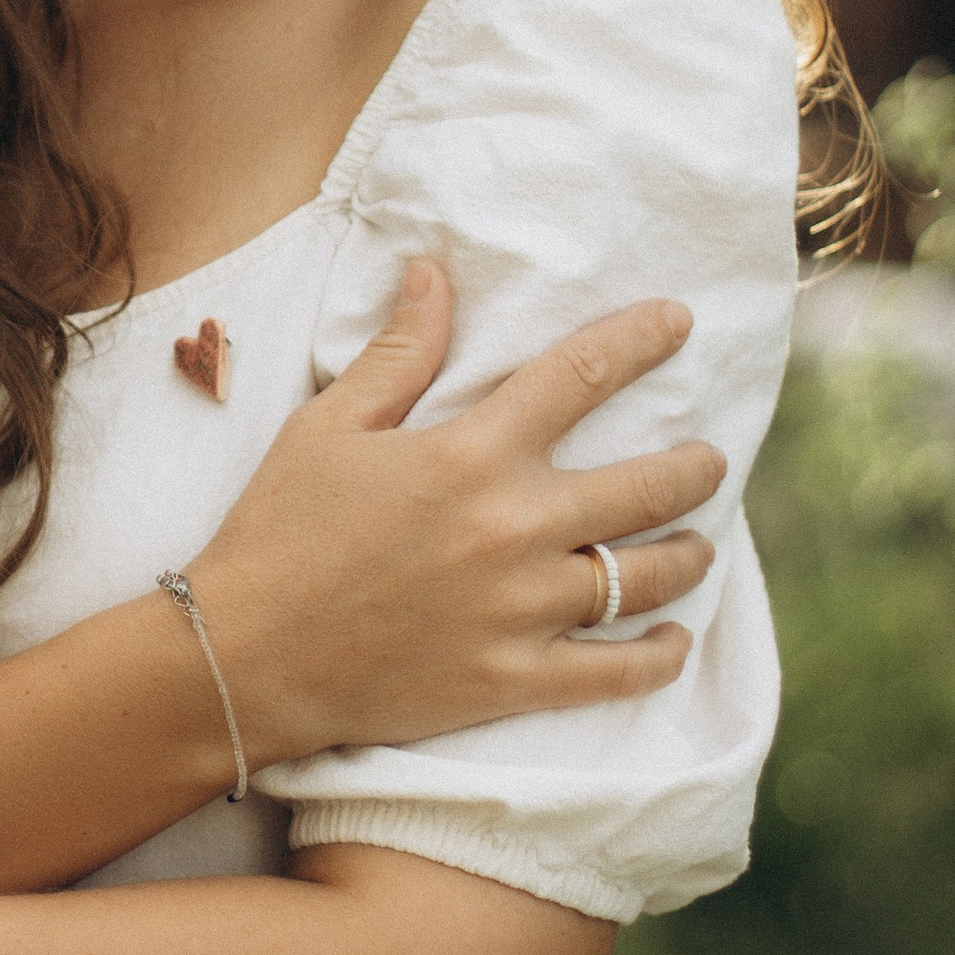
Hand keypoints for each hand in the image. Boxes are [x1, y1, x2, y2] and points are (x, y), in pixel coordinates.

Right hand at [187, 263, 722, 764]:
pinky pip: (616, 673)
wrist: (243, 657)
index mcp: (470, 454)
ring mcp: (520, 611)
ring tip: (701, 543)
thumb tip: (434, 273)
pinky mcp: (513, 681)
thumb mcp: (328, 425)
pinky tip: (676, 639)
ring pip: (644, 578)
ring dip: (687, 555)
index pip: (580, 377)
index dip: (639, 340)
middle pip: (644, 487)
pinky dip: (658, 655)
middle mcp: (512, 528)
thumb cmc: (278, 531)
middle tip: (711, 459)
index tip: (678, 322)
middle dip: (694, 467)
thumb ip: (398, 353)